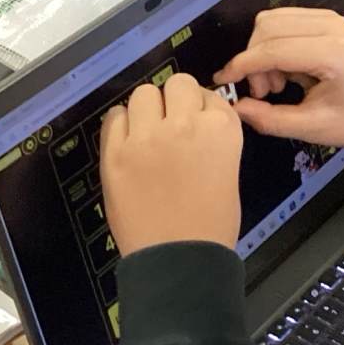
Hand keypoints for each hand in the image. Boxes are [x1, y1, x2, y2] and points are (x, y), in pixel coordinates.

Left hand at [99, 76, 243, 254]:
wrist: (179, 260)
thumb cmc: (211, 223)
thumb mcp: (229, 168)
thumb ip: (212, 136)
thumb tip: (195, 118)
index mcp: (220, 129)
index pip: (208, 94)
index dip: (200, 108)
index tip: (195, 121)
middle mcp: (185, 125)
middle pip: (177, 84)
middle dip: (175, 101)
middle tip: (171, 124)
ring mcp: (147, 138)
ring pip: (144, 93)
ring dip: (148, 109)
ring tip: (148, 132)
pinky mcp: (116, 154)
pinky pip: (115, 117)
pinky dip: (122, 125)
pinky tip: (129, 142)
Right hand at [213, 9, 343, 148]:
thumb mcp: (316, 128)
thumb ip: (271, 119)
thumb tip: (238, 109)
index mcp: (331, 53)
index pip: (272, 49)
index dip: (241, 66)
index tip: (223, 82)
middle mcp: (331, 26)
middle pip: (268, 27)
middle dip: (254, 59)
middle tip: (265, 92)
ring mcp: (331, 18)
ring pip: (274, 19)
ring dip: (264, 49)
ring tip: (277, 83)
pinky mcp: (329, 19)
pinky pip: (288, 20)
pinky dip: (276, 43)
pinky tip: (288, 70)